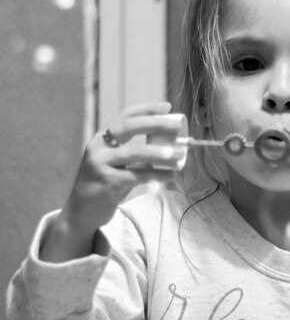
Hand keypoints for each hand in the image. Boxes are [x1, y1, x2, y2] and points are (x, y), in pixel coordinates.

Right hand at [63, 102, 184, 232]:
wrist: (81, 212)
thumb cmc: (104, 186)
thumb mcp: (116, 165)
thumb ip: (135, 156)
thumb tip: (169, 147)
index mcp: (101, 140)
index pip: (124, 117)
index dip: (146, 109)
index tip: (166, 107)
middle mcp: (98, 148)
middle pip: (127, 128)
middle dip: (154, 123)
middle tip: (176, 125)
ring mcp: (100, 165)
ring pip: (134, 153)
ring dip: (159, 153)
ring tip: (178, 155)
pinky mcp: (107, 183)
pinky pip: (137, 176)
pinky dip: (156, 175)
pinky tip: (170, 177)